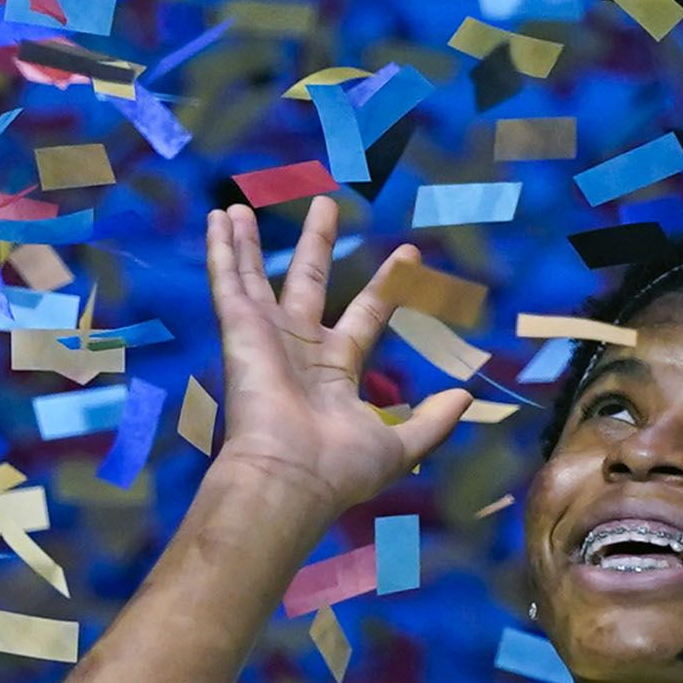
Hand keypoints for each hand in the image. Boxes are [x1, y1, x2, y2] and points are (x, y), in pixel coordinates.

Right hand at [202, 195, 471, 516]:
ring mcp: (264, 337)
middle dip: (316, 243)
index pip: (366, 315)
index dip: (387, 285)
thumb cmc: (340, 469)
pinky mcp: (238, 330)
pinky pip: (227, 281)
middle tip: (325, 204)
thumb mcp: (400, 445)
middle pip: (308, 282)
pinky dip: (221, 249)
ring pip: (255, 276)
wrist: (289, 477)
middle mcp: (298, 349)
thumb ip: (432, 421)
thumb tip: (465, 397)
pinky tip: (217, 217)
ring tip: (241, 205)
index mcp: (335, 372)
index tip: (409, 253)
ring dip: (247, 242)